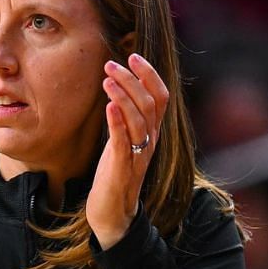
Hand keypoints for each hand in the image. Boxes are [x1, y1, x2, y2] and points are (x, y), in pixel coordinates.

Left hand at [89, 53, 167, 248]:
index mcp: (152, 132)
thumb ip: (126, 116)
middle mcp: (150, 142)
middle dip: (132, 80)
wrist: (113, 213)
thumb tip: (119, 86)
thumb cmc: (115, 173)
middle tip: (111, 63)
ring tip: (107, 78)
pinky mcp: (123, 169)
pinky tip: (108, 107)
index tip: (132, 55)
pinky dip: (118, 123)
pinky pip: (124, 143)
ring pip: (140, 120)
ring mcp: (138, 156)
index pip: (160, 97)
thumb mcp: (123, 140)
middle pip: (150, 104)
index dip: (149, 74)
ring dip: (124, 96)